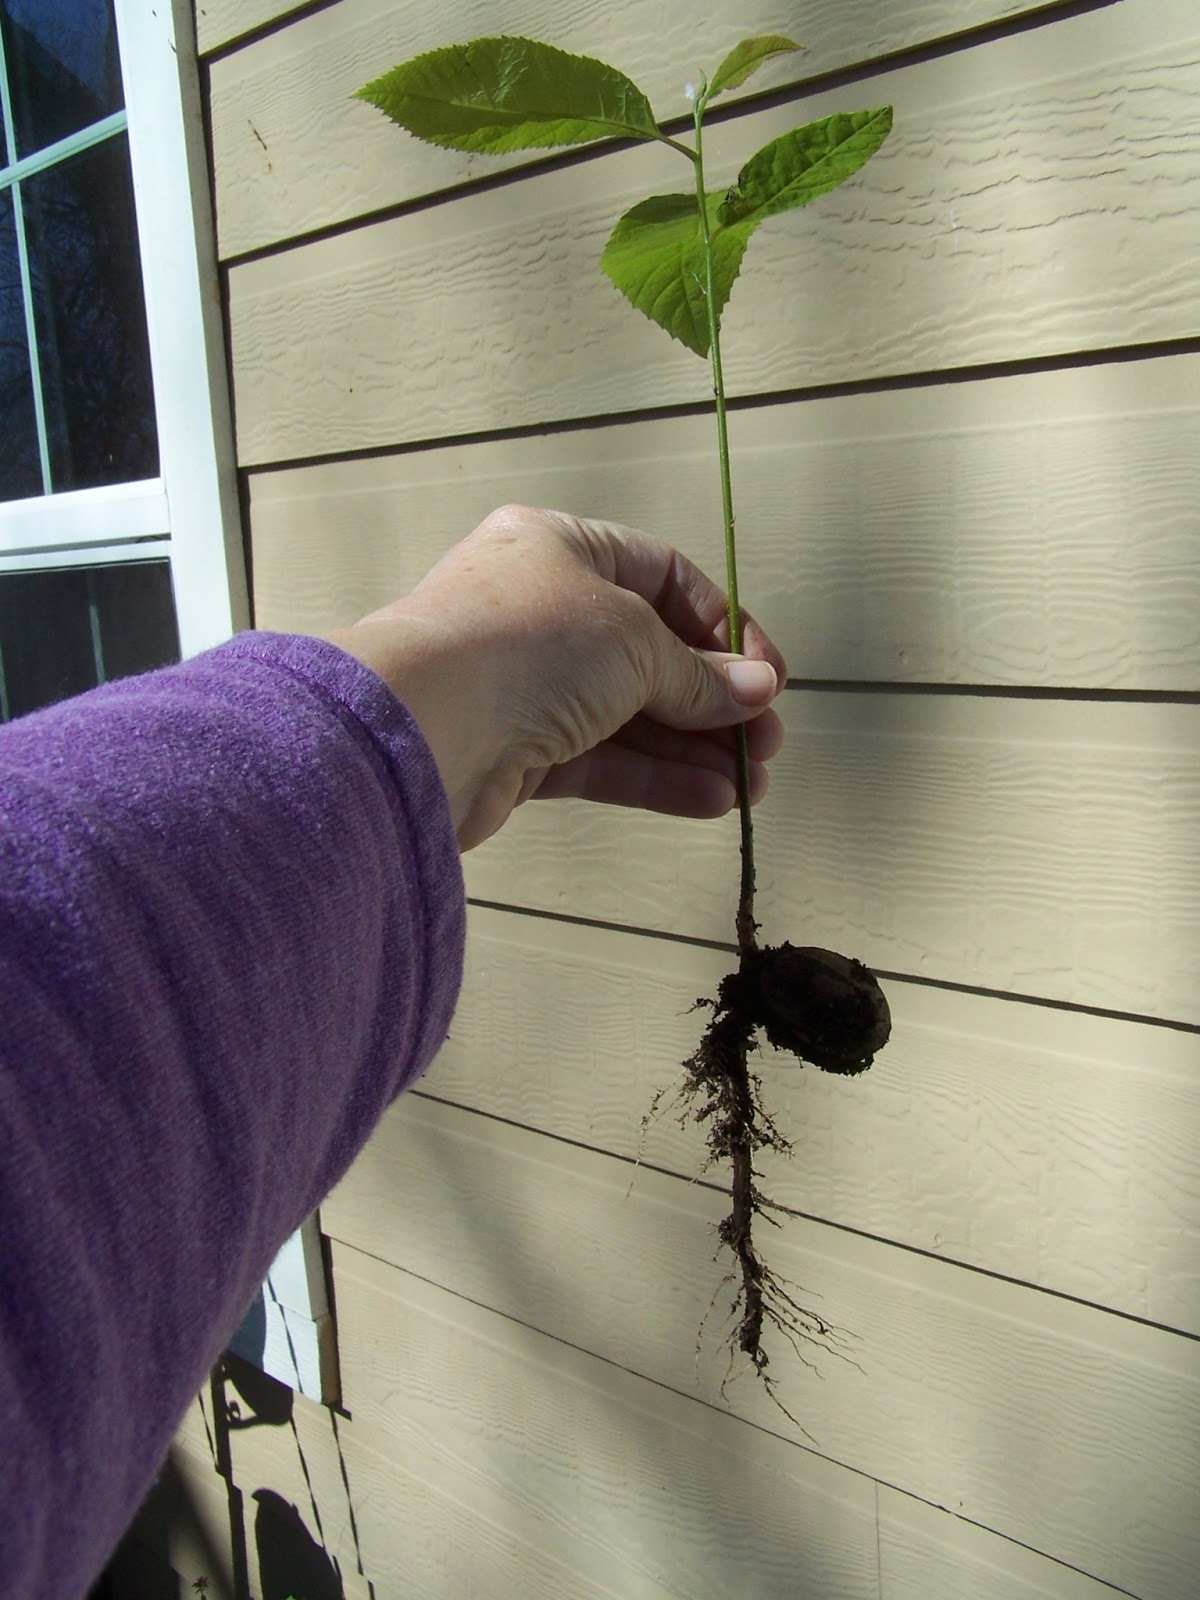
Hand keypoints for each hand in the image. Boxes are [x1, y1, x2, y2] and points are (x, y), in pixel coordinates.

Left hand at [326, 505, 786, 850]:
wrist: (415, 727)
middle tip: (766, 742)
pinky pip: (600, 759)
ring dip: (694, 748)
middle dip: (715, 700)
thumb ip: (698, 674)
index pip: (663, 576)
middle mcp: (541, 610)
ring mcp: (527, 684)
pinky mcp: (516, 751)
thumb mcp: (632, 641)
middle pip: (650, 653)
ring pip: (628, 714)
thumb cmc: (521, 646)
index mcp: (561, 548)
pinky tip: (709, 800)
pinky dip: (655, 777)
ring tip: (751, 785)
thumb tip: (757, 690)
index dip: (723, 625)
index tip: (768, 676)